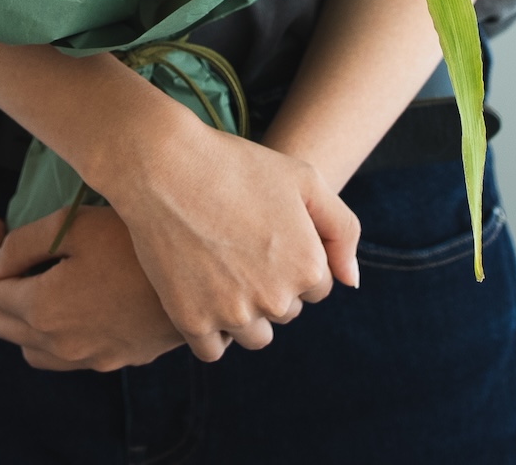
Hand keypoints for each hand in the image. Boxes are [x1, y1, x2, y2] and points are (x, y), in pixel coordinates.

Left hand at [0, 209, 183, 371]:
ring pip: (30, 347)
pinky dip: (50, 335)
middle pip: (1, 322)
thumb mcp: (75, 226)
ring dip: (19, 316)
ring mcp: (88, 357)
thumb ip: (22, 245)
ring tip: (32, 281)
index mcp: (42, 309)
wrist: (199, 278)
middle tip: (5, 251)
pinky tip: (68, 305)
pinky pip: (63, 357)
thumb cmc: (135, 242)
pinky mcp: (115, 359)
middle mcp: (59, 344)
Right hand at [94, 115, 360, 362]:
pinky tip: (202, 296)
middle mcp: (275, 299)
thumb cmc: (238, 166)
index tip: (267, 232)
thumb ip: (342, 231)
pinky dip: (212, 331)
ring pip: (254, 335)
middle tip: (241, 245)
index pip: (317, 287)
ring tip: (222, 270)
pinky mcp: (191, 321)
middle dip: (272, 285)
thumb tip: (351, 281)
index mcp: (308, 267)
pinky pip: (212, 350)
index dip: (294, 257)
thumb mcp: (306, 179)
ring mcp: (232, 314)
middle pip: (286, 311)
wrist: (164, 166)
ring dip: (245, 313)